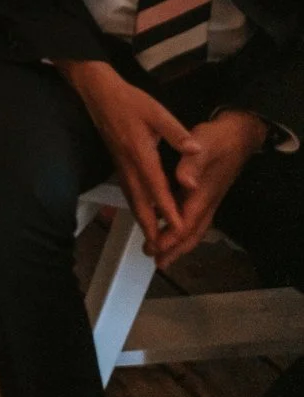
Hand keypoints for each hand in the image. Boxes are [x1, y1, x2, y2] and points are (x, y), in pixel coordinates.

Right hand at [62, 60, 199, 257]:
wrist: (97, 92)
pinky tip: (141, 212)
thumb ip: (176, 132)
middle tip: (158, 249)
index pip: (156, 187)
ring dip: (141, 220)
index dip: (168, 209)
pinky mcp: (117, 162)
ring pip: (131, 198)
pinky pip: (127, 190)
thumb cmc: (128, 100)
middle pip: (139, 201)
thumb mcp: (156, 111)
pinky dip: (135, 206)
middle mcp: (128, 164)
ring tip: (150, 239)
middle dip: (149, 226)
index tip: (178, 228)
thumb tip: (195, 150)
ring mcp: (120, 164)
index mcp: (140, 153)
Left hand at [158, 111, 269, 266]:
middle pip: (192, 232)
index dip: (172, 236)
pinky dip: (179, 227)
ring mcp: (207, 199)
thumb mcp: (205, 145)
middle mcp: (207, 201)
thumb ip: (193, 164)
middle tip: (157, 261)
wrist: (238, 134)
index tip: (157, 248)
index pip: (187, 221)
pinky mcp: (205, 194)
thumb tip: (185, 182)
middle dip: (174, 247)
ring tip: (159, 253)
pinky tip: (166, 228)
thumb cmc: (218, 139)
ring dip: (177, 241)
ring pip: (192, 227)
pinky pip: (191, 217)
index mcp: (204, 193)